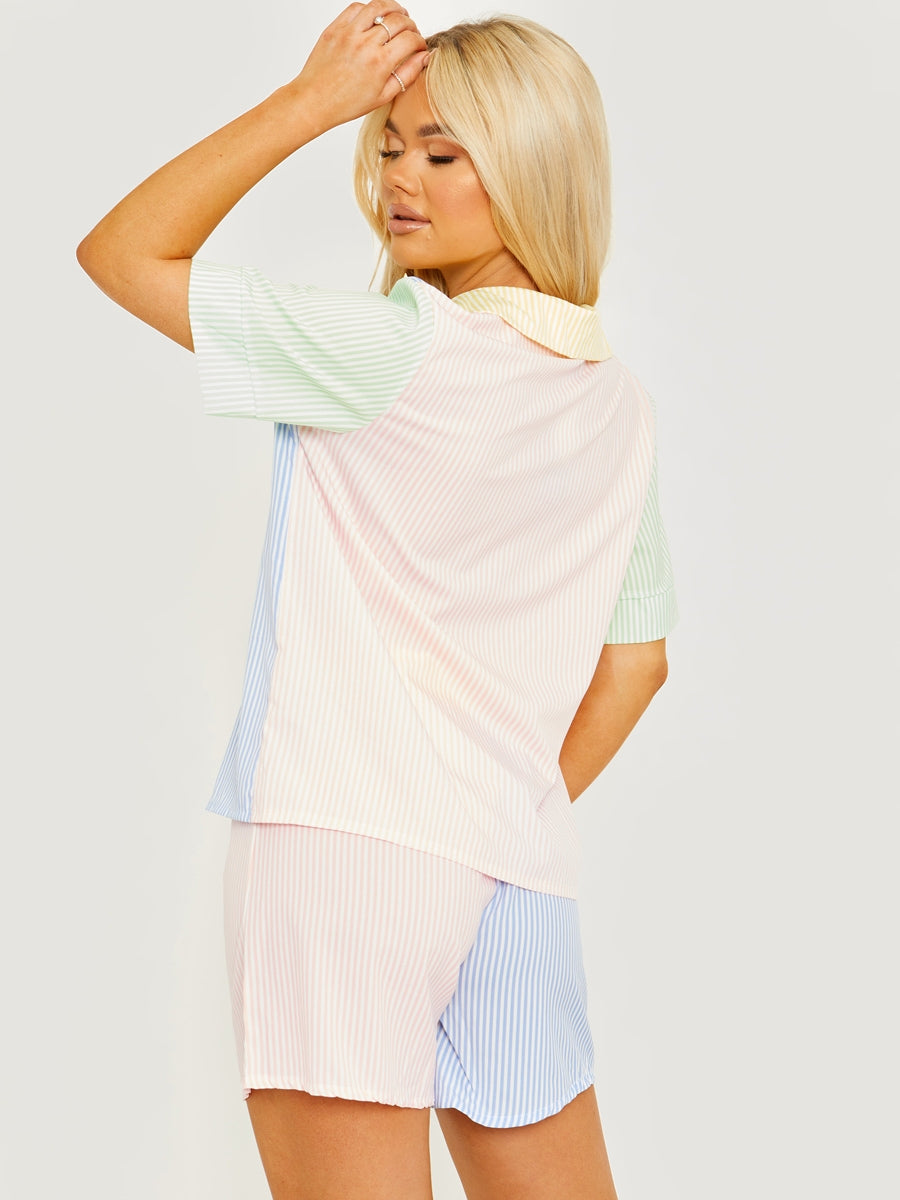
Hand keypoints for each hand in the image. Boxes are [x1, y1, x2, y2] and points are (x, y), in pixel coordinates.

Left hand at [292, 2, 427, 130]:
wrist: (315, 100)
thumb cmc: (347, 103)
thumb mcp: (383, 95)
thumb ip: (407, 74)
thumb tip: (424, 57)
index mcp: (380, 64)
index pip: (410, 39)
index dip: (420, 41)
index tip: (419, 46)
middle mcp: (365, 44)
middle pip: (398, 20)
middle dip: (410, 24)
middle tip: (411, 32)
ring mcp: (349, 33)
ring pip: (379, 7)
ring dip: (393, 8)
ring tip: (399, 14)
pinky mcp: (335, 28)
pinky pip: (357, 8)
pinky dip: (370, 9)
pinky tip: (376, 17)